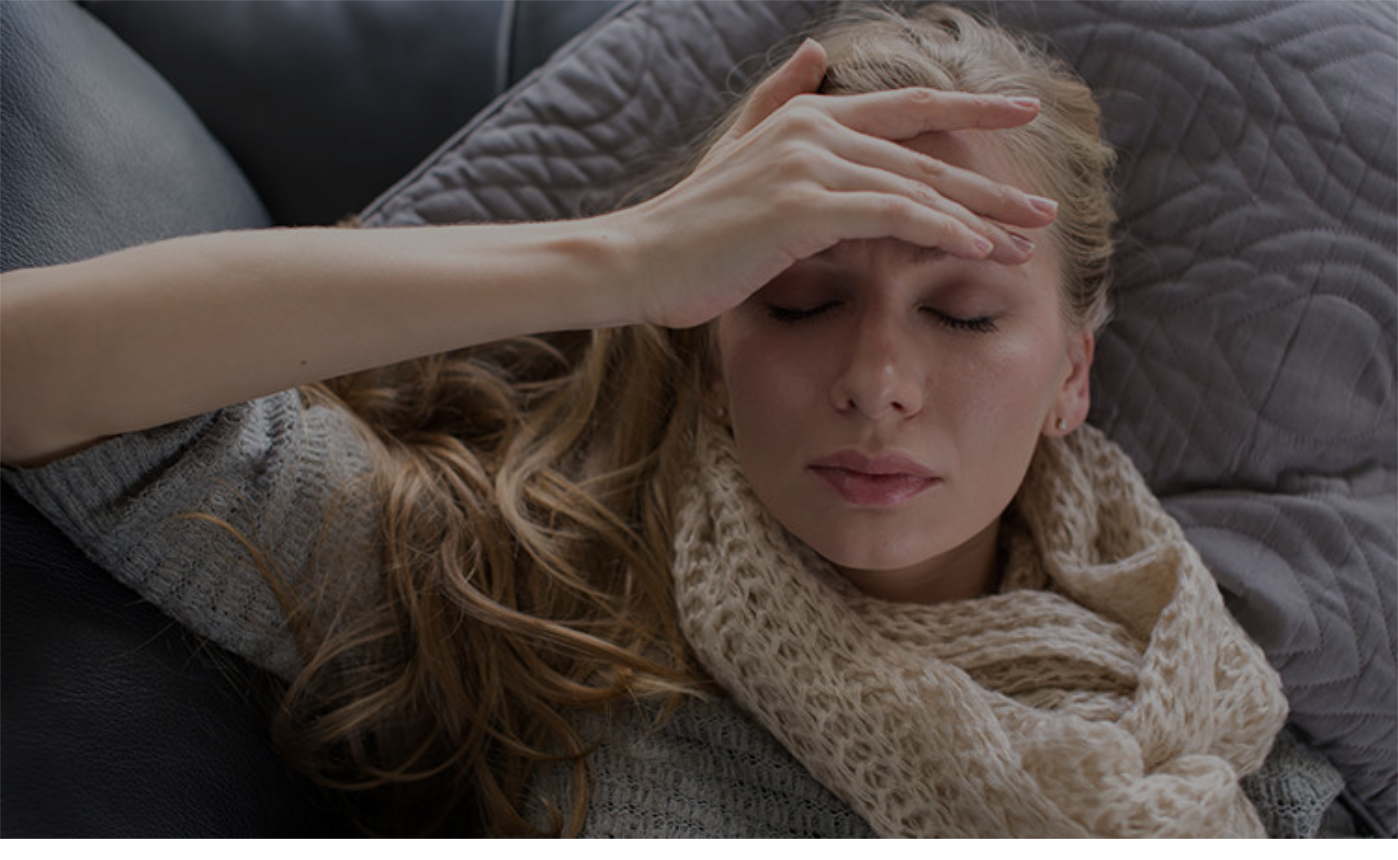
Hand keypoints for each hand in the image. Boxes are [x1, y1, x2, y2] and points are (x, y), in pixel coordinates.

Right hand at [613, 39, 1058, 329]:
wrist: (639, 259)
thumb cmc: (692, 226)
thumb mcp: (740, 154)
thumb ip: (780, 100)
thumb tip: (818, 55)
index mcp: (808, 118)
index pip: (908, 108)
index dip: (971, 108)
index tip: (1024, 112)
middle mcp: (816, 130)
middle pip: (925, 154)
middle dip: (990, 183)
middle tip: (1044, 206)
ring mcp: (810, 163)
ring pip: (916, 185)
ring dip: (978, 215)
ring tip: (1025, 239)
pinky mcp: (803, 205)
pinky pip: (892, 214)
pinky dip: (939, 228)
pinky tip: (978, 247)